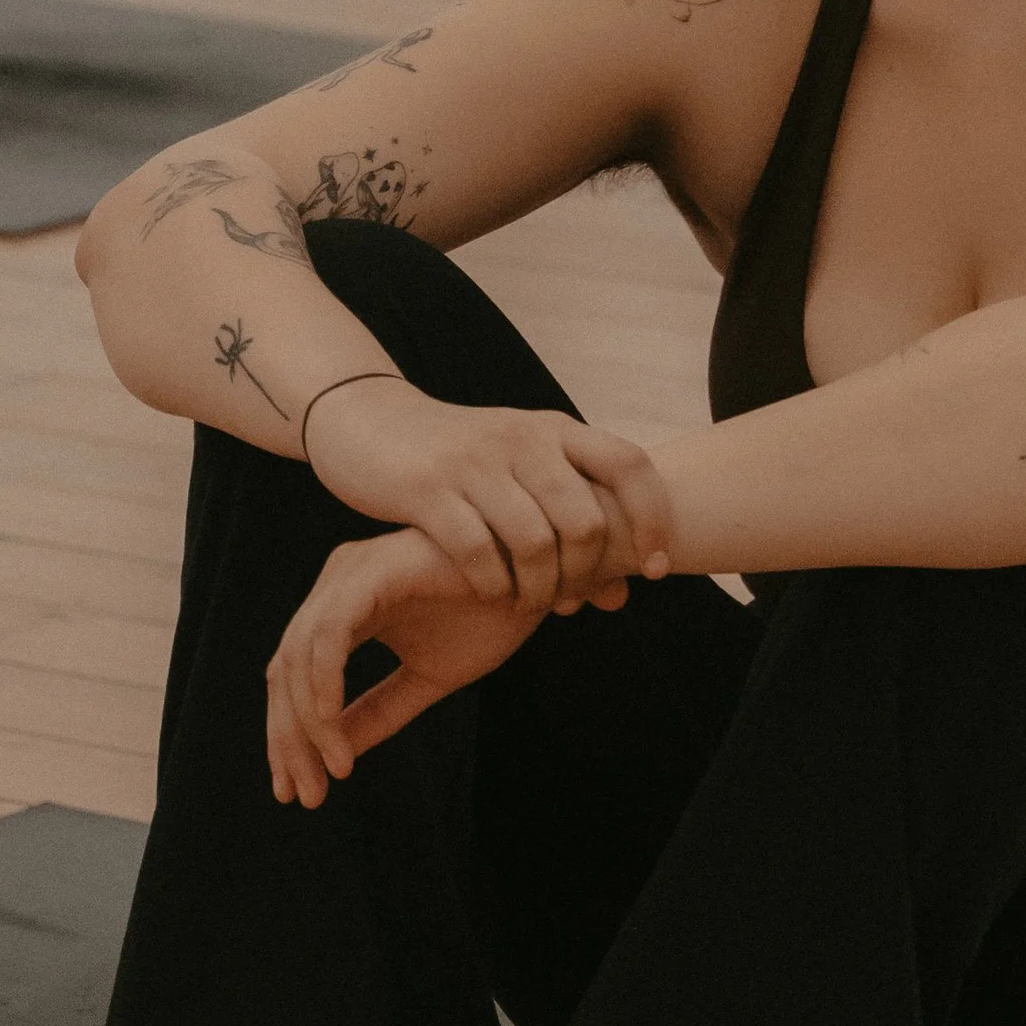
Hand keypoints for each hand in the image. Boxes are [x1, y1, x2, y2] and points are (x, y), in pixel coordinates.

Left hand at [268, 527, 561, 804]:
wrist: (546, 571)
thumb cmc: (494, 612)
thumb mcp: (429, 677)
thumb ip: (380, 711)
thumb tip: (337, 756)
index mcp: (346, 604)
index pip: (294, 676)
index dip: (291, 738)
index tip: (304, 792)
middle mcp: (338, 582)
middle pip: (284, 671)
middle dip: (290, 740)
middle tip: (305, 797)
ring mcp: (350, 572)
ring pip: (297, 658)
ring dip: (307, 725)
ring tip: (333, 772)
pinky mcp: (369, 571)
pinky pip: (327, 638)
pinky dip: (324, 690)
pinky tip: (335, 735)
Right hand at [306, 376, 669, 615]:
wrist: (369, 422)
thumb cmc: (460, 461)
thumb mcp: (520, 473)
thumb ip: (569, 522)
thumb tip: (621, 595)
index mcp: (554, 429)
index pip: (631, 465)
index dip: (654, 519)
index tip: (656, 568)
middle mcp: (522, 439)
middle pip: (585, 519)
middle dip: (586, 572)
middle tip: (570, 599)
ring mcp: (475, 463)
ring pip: (535, 543)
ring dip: (540, 589)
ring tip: (531, 604)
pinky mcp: (428, 489)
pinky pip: (478, 553)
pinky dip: (492, 586)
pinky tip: (490, 594)